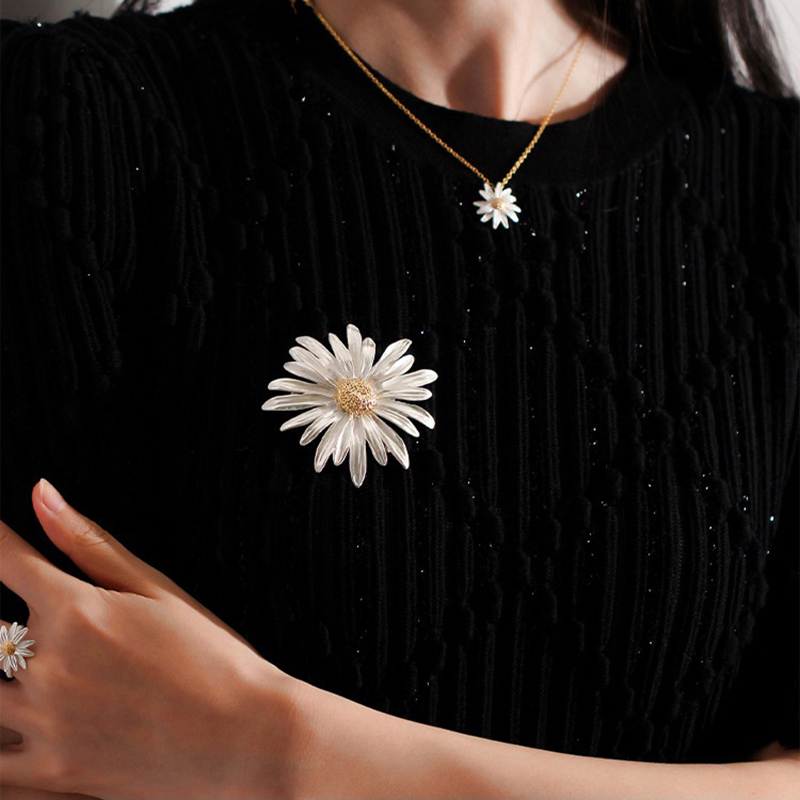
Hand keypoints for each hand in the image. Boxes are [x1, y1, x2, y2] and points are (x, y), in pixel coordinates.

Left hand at [0, 481, 300, 798]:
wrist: (247, 736)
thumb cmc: (213, 657)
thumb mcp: (158, 589)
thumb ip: (89, 544)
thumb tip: (41, 494)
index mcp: (77, 611)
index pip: (4, 562)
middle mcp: (50, 666)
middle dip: (4, 626)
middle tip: (48, 627)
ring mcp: (47, 725)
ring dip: (4, 679)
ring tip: (42, 671)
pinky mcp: (54, 775)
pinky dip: (2, 741)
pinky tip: (19, 726)